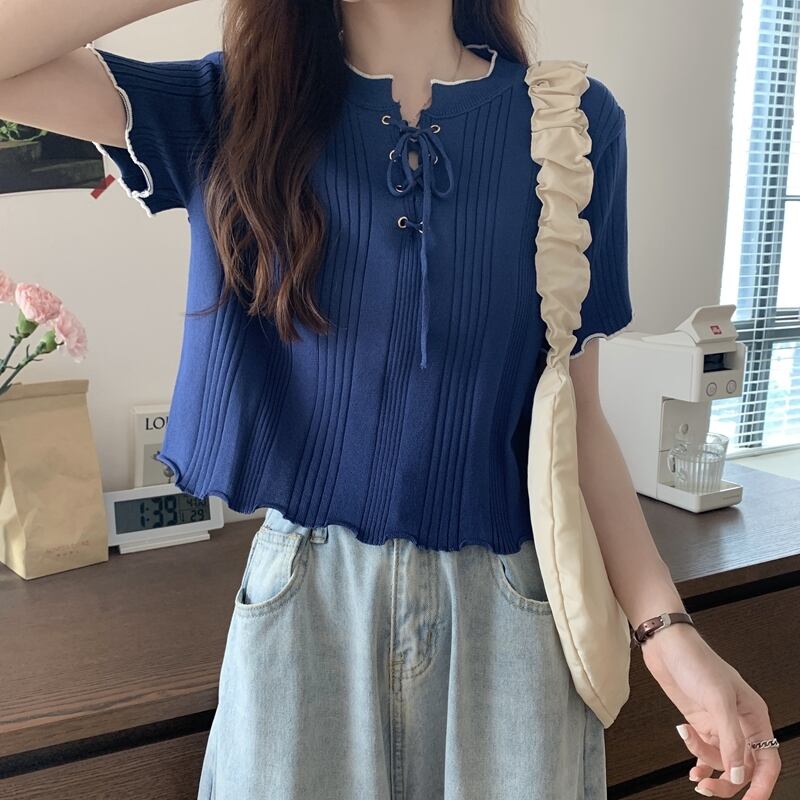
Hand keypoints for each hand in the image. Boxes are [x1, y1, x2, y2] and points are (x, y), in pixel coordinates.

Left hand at [640, 623, 780, 798]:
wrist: (665, 645)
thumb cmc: (696, 661)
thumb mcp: (717, 700)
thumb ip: (731, 740)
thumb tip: (738, 774)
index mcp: (754, 716)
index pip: (767, 761)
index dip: (761, 785)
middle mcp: (740, 723)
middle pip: (743, 767)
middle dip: (727, 781)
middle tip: (708, 788)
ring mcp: (718, 724)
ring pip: (721, 761)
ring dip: (705, 765)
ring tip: (691, 760)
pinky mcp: (700, 722)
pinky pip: (705, 753)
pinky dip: (698, 761)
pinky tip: (691, 766)